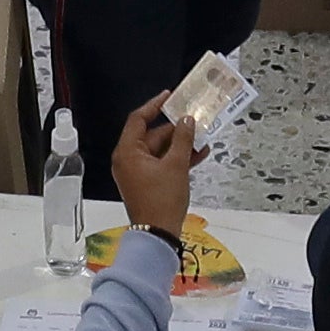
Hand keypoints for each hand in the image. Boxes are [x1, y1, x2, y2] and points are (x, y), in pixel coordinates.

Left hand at [110, 99, 204, 234]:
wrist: (158, 234)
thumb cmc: (162, 201)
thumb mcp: (177, 165)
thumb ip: (183, 139)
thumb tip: (186, 121)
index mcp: (128, 152)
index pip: (138, 120)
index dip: (154, 105)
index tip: (169, 96)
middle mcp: (128, 160)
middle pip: (151, 135)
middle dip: (175, 130)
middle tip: (194, 120)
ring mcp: (136, 172)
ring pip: (159, 150)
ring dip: (179, 145)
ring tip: (201, 138)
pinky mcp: (146, 183)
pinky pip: (160, 163)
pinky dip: (176, 159)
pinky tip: (197, 155)